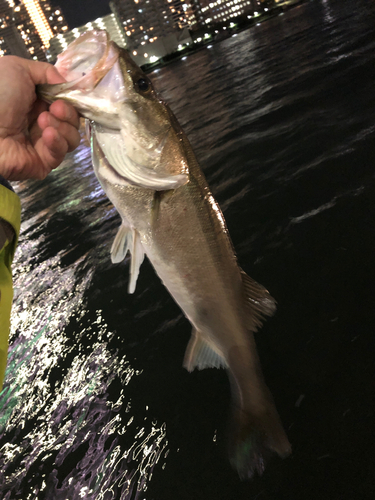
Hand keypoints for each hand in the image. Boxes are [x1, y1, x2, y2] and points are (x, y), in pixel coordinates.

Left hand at [0, 56, 80, 180]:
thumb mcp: (18, 68)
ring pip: (72, 139)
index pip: (67, 104)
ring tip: (42, 121)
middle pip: (73, 122)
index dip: (71, 100)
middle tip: (55, 109)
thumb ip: (48, 72)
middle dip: (68, 113)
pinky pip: (61, 154)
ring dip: (63, 127)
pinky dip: (57, 142)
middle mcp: (41, 123)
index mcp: (36, 102)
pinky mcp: (43, 163)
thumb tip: (67, 85)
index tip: (65, 96)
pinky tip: (46, 134)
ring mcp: (43, 144)